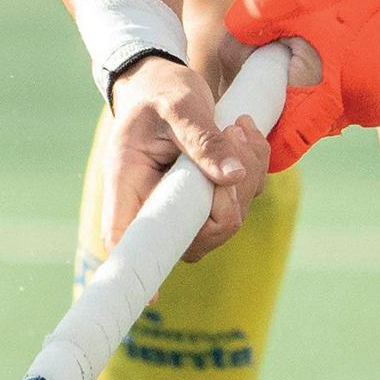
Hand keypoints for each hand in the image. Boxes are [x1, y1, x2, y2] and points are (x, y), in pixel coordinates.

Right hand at [102, 54, 269, 261]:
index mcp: (128, 183)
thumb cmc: (159, 90)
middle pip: (196, 238)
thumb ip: (202, 138)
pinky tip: (241, 133)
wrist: (162, 81)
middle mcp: (153, 203)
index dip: (137, 270)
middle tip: (230, 139)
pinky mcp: (208, 198)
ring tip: (235, 128)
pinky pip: (243, 201)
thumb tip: (234, 176)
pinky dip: (254, 167)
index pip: (125, 238)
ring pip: (228, 221)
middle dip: (228, 198)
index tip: (152, 298)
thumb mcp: (179, 103)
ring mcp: (182, 206)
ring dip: (247, 175)